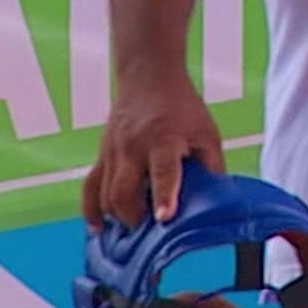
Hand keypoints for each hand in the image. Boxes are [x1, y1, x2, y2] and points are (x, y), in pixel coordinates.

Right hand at [82, 67, 224, 230]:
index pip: (163, 171)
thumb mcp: (206, 131)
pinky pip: (89, 188)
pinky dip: (91, 210)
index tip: (164, 217)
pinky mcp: (101, 154)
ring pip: (104, 194)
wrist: (149, 78)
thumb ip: (211, 165)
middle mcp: (133, 146)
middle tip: (149, 230)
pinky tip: (98, 227)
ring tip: (133, 228)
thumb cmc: (182, 107)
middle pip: (124, 190)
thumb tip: (218, 199)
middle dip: (135, 217)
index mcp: (164, 138)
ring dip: (117, 217)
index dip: (164, 195)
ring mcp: (113, 151)